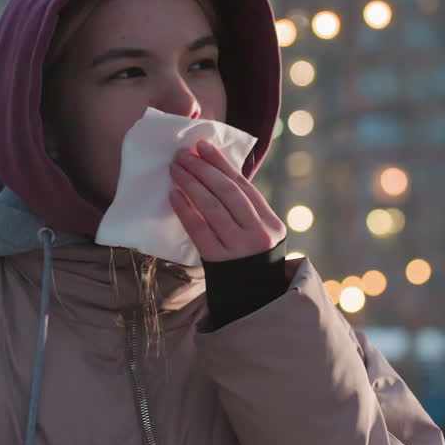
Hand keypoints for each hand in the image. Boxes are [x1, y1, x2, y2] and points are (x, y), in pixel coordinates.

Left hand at [170, 139, 285, 262]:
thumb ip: (243, 208)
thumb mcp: (258, 233)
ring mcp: (238, 248)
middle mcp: (258, 233)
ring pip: (212, 207)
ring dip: (191, 184)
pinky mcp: (218, 260)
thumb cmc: (249, 259)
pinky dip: (185, 209)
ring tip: (175, 170)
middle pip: (228, 192)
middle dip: (203, 169)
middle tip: (183, 155)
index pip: (243, 185)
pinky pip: (198, 229)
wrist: (251, 298)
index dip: (221, 163)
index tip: (202, 146)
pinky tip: (173, 195)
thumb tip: (212, 170)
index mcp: (271, 223)